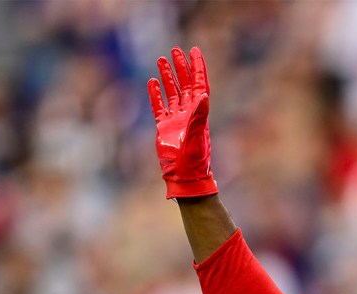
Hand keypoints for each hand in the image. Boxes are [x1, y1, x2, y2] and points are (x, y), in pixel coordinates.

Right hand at [147, 46, 216, 199]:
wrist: (184, 179)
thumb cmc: (193, 162)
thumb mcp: (196, 137)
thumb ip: (198, 116)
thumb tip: (203, 94)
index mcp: (198, 114)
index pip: (199, 85)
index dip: (197, 68)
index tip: (194, 51)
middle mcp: (188, 115)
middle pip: (185, 85)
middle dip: (181, 67)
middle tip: (176, 50)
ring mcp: (176, 120)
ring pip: (172, 93)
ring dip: (168, 77)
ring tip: (161, 59)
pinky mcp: (164, 128)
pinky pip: (159, 107)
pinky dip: (156, 95)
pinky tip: (152, 82)